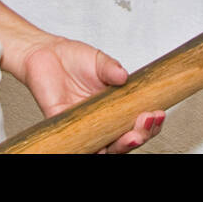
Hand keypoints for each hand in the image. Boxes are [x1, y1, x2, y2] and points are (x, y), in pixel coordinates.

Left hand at [18, 36, 165, 153]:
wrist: (44, 53)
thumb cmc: (73, 59)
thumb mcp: (98, 60)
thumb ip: (111, 68)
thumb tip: (124, 76)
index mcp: (115, 107)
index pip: (137, 122)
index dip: (150, 123)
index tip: (158, 113)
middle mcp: (101, 120)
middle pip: (124, 140)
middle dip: (141, 136)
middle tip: (147, 123)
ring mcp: (84, 126)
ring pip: (105, 147)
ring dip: (121, 145)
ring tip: (132, 135)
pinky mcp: (63, 124)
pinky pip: (77, 143)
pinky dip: (90, 148)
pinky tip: (101, 147)